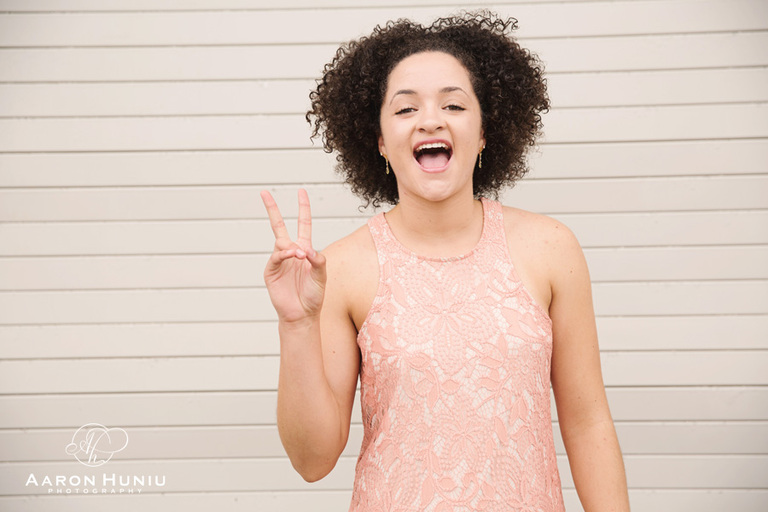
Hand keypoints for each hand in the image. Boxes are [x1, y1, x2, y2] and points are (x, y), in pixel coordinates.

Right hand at [261, 189, 326, 323]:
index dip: (303, 208)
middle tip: (265, 193)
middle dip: (272, 209)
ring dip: (291, 246)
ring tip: (300, 255)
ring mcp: (280, 261)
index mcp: (305, 250)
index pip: (303, 224)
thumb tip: (305, 248)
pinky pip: (276, 256)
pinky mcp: (271, 271)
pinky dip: (284, 254)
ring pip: (280, 242)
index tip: (301, 192)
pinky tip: (293, 256)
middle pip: (280, 226)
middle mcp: (291, 252)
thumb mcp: (322, 275)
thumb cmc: (314, 295)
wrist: (302, 314)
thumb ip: (318, 259)